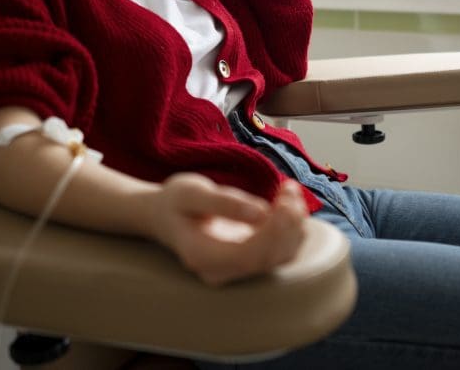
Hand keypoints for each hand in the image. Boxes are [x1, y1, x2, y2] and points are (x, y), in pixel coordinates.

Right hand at [151, 173, 307, 285]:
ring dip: (295, 224)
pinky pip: (280, 249)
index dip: (274, 232)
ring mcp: (236, 269)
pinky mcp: (250, 259)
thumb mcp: (191, 192)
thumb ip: (223, 203)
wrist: (165, 214)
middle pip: (268, 259)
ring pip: (280, 256)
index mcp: (202, 257)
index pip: (248, 256)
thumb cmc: (175, 201)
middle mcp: (221, 271)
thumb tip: (260, 213)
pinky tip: (288, 200)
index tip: (283, 201)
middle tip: (290, 189)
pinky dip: (292, 226)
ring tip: (290, 190)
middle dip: (288, 224)